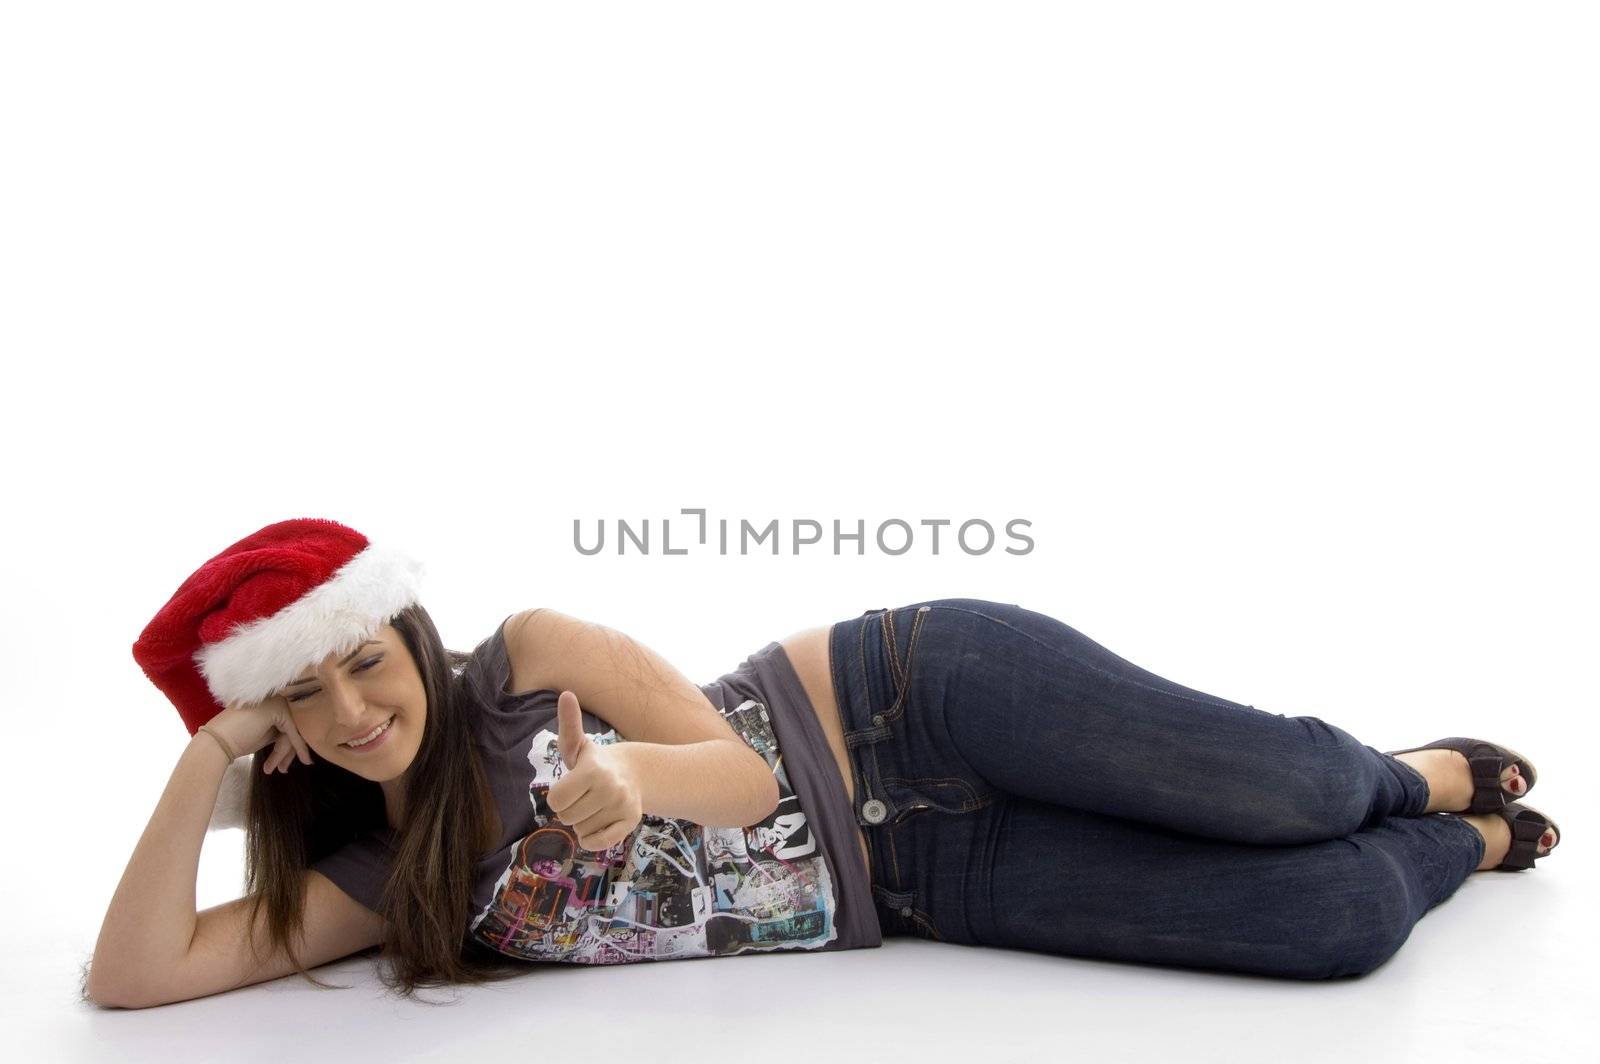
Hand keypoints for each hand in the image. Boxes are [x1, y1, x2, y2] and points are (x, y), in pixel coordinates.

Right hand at [208, 698, 313, 774]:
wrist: (216, 742)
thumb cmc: (237, 739)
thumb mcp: (267, 733)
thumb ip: (283, 730)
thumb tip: (304, 737)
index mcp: (271, 699)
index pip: (289, 722)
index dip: (290, 743)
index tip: (287, 761)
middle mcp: (275, 695)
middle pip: (293, 725)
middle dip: (289, 749)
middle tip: (284, 769)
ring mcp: (276, 700)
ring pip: (294, 729)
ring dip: (287, 752)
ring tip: (280, 769)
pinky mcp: (277, 709)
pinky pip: (293, 731)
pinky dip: (299, 747)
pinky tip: (305, 760)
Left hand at [545, 690, 641, 851]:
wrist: (633, 773)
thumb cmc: (594, 761)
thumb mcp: (578, 744)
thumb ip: (568, 724)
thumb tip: (566, 693)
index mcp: (593, 770)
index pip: (555, 801)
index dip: (558, 796)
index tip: (570, 786)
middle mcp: (610, 788)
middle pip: (567, 818)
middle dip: (570, 809)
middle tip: (583, 796)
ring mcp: (622, 806)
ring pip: (581, 830)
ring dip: (583, 821)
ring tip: (594, 804)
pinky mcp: (631, 821)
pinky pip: (599, 843)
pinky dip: (592, 839)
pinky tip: (598, 824)